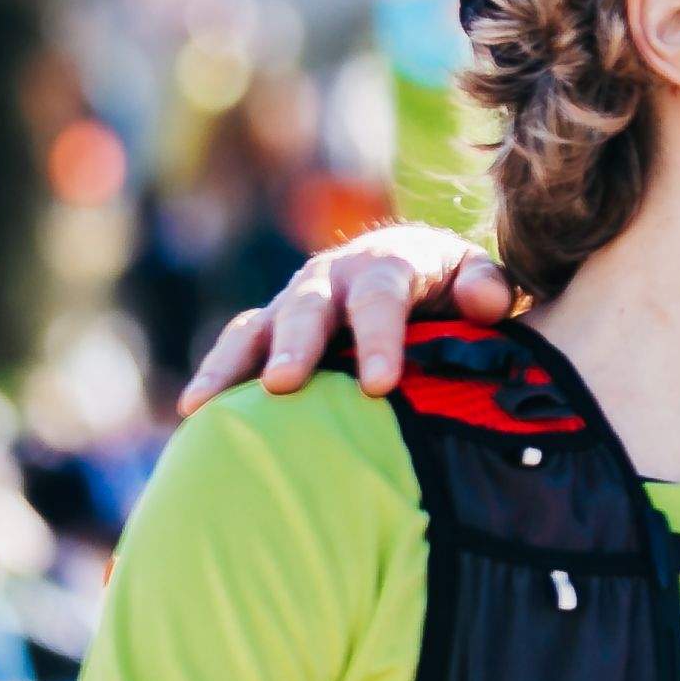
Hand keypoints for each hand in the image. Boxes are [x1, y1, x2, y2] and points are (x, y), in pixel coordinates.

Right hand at [177, 222, 514, 411]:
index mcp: (390, 264)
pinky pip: (237, 347)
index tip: (379, 384)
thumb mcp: (477, 278)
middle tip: (283, 383)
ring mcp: (296, 303)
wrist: (417, 269)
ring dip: (234, 364)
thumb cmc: (452, 288)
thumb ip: (486, 286)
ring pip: (258, 327)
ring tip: (208, 404)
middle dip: (295, 345)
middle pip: (309, 309)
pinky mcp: (271, 328)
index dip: (380, 337)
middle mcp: (334, 278)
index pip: (383, 298)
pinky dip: (216, 375)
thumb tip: (484, 303)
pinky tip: (193, 415)